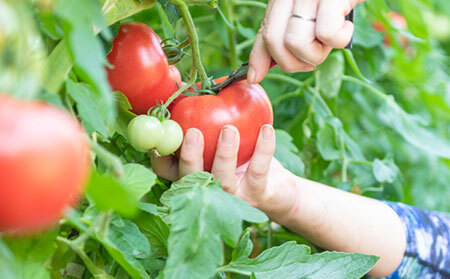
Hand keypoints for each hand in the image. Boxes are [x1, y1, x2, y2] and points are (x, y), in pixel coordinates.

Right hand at [151, 125, 298, 221]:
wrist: (276, 188)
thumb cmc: (242, 155)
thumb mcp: (219, 136)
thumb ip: (202, 115)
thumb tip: (183, 82)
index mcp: (194, 175)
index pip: (168, 170)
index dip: (160, 156)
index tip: (161, 135)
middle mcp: (208, 190)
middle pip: (192, 178)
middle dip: (189, 156)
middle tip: (193, 133)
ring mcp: (232, 196)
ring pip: (224, 178)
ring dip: (225, 153)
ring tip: (229, 129)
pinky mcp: (257, 195)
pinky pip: (258, 170)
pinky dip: (263, 149)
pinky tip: (266, 129)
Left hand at [248, 0, 362, 82]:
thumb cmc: (341, 0)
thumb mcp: (311, 17)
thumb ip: (284, 38)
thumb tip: (257, 74)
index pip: (264, 32)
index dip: (257, 59)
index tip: (255, 78)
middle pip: (275, 42)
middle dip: (294, 62)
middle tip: (314, 55)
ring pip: (296, 42)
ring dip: (318, 52)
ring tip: (333, 36)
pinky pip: (326, 34)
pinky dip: (340, 39)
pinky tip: (346, 25)